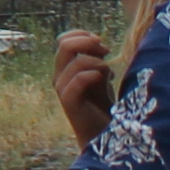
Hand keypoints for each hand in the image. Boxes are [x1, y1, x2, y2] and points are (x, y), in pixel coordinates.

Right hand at [52, 30, 113, 148]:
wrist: (102, 134)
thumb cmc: (103, 105)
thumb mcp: (101, 77)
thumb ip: (96, 60)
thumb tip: (98, 43)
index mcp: (65, 67)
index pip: (63, 39)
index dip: (81, 35)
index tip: (100, 41)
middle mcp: (60, 75)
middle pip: (65, 45)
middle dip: (88, 43)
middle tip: (106, 51)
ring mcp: (62, 88)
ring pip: (75, 62)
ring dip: (97, 62)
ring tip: (109, 73)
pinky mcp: (69, 102)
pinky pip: (77, 80)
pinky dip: (93, 75)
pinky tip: (106, 79)